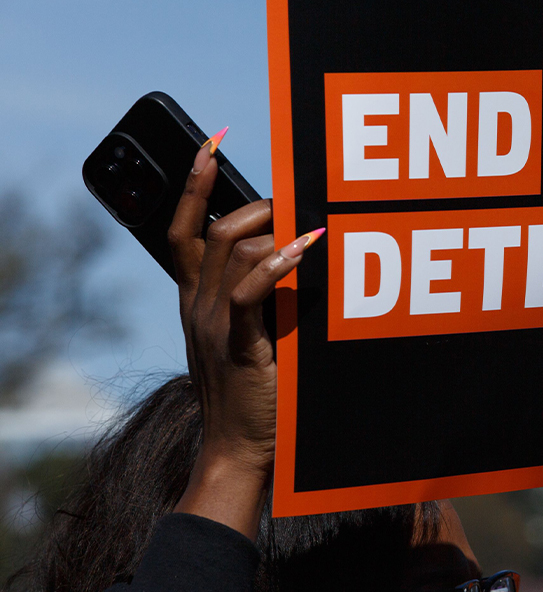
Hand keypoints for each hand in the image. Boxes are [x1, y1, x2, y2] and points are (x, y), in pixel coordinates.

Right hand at [168, 132, 322, 536]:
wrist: (238, 447)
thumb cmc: (250, 390)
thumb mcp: (247, 332)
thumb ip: (258, 295)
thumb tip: (294, 252)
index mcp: (194, 298)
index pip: (183, 228)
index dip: (194, 185)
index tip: (212, 144)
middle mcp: (196, 304)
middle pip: (214, 230)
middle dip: (256, 205)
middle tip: (295, 202)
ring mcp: (212, 323)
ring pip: (231, 250)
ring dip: (274, 230)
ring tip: (311, 227)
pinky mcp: (236, 345)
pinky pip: (247, 292)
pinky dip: (276, 266)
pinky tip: (306, 250)